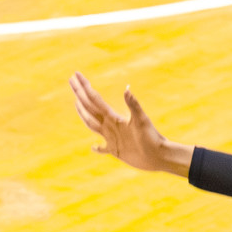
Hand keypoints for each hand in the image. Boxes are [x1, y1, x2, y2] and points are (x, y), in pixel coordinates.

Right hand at [69, 71, 190, 172]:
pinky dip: (98, 148)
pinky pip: (103, 149)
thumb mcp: (141, 121)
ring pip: (92, 124)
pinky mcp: (117, 151)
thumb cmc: (152, 138)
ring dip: (83, 113)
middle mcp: (111, 125)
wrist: (159, 155)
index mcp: (114, 118)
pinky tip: (94, 147)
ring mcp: (113, 137)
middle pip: (90, 107)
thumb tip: (127, 89)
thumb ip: (133, 105)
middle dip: (79, 94)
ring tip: (76, 103)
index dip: (84, 87)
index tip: (75, 75)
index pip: (94, 100)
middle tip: (71, 80)